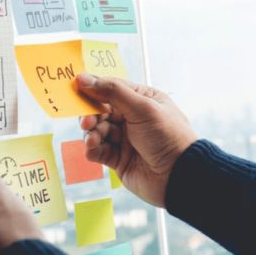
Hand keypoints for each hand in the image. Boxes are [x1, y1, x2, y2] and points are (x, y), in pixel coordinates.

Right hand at [77, 74, 197, 206]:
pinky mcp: (119, 159)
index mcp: (142, 100)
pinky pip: (99, 150)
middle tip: (86, 120)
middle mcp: (132, 118)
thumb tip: (84, 79)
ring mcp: (125, 139)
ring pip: (97, 130)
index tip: (76, 87)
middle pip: (101, 110)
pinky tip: (93, 149)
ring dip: (91, 133)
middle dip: (91, 114)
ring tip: (93, 138)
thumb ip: (112, 92)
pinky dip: (93, 149)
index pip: (112, 88)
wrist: (180, 175)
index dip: (94, 87)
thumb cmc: (168, 136)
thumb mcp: (142, 108)